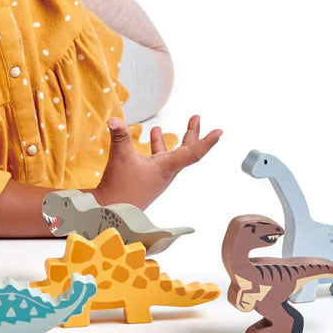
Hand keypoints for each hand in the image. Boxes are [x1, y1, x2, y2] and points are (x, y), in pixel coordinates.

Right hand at [96, 115, 221, 210]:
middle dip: (191, 133)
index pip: (193, 153)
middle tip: (196, 118)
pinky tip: (146, 140)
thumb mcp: (121, 158)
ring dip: (169, 141)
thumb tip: (113, 120)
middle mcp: (166, 172)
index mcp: (166, 167)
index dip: (207, 141)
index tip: (219, 132)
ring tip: (159, 128)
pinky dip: (155, 147)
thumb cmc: (122, 191)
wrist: (113, 214)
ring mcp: (157, 177)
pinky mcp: (147, 180)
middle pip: (186, 151)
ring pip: (170, 155)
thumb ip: (119, 136)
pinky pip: (156, 160)